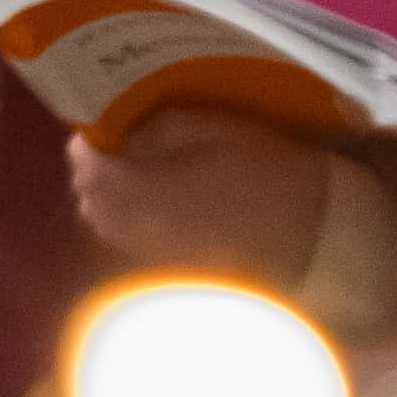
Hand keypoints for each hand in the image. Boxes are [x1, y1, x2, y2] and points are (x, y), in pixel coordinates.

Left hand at [68, 108, 361, 285]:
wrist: (310, 235)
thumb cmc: (266, 172)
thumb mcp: (215, 128)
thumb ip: (159, 127)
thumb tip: (123, 134)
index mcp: (139, 190)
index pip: (87, 167)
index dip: (86, 143)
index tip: (95, 126)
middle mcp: (133, 230)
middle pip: (90, 199)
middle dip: (94, 171)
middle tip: (113, 145)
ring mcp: (150, 256)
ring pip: (108, 225)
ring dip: (110, 198)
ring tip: (134, 173)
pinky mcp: (170, 270)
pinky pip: (133, 242)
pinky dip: (132, 220)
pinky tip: (158, 204)